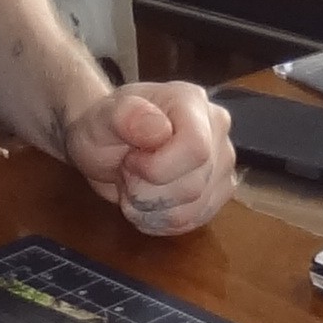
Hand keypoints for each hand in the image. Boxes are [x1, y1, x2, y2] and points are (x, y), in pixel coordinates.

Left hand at [61, 81, 235, 236]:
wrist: (107, 148)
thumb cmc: (104, 129)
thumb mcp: (100, 119)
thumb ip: (125, 117)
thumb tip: (159, 129)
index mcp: (192, 102)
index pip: (196, 148)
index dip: (156, 168)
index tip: (129, 160)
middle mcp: (217, 129)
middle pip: (193, 185)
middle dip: (146, 191)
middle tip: (127, 172)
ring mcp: (222, 161)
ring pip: (193, 208)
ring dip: (151, 209)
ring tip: (136, 186)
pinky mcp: (220, 190)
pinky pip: (195, 220)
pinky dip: (162, 220)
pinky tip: (147, 202)